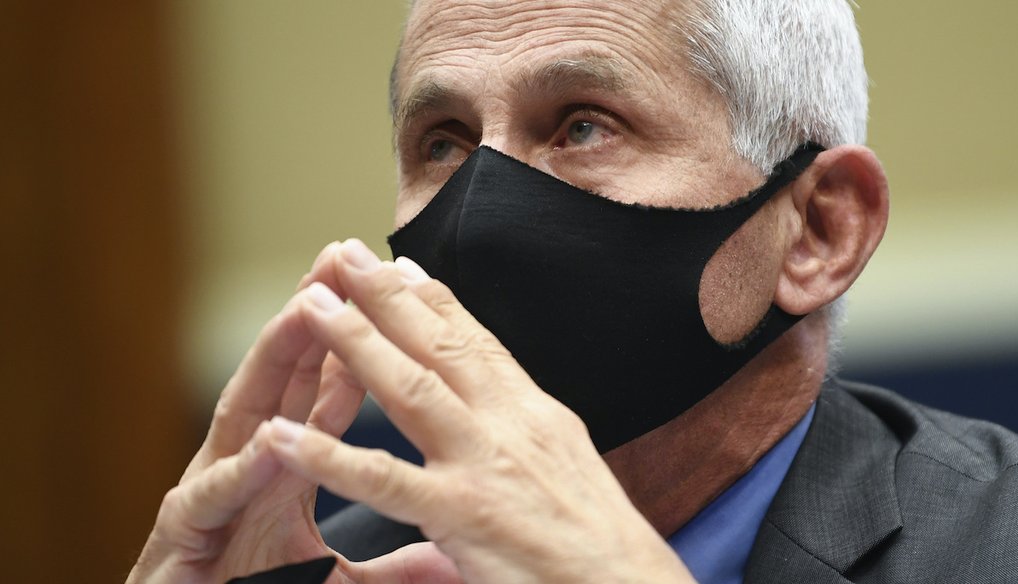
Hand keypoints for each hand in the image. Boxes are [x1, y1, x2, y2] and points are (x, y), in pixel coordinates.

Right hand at [127, 244, 461, 583]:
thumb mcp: (333, 577)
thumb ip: (389, 565)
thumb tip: (444, 555)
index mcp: (284, 471)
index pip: (327, 394)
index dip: (360, 345)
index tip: (393, 297)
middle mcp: (247, 467)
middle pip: (285, 379)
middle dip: (318, 318)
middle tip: (347, 259)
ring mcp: (213, 494)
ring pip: (244, 413)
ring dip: (274, 360)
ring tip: (308, 308)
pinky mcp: (184, 538)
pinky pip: (213, 496)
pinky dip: (243, 468)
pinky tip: (272, 437)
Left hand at [267, 239, 694, 582]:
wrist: (629, 583)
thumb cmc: (598, 537)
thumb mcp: (567, 460)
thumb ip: (525, 425)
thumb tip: (504, 396)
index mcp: (533, 413)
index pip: (477, 342)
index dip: (434, 300)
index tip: (400, 266)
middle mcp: (509, 423)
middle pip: (438, 344)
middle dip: (386, 296)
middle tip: (343, 254)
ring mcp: (482, 463)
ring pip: (409, 388)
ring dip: (355, 342)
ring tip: (312, 305)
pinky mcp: (460, 513)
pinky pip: (381, 479)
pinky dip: (327, 455)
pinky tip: (282, 434)